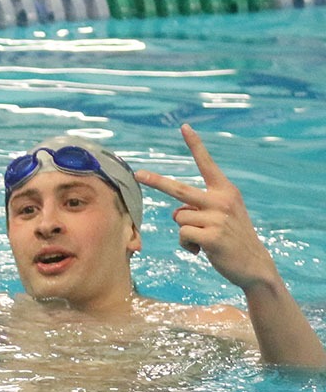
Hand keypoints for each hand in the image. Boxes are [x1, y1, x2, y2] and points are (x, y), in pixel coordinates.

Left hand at [134, 124, 280, 291]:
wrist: (254, 264)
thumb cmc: (232, 238)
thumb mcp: (221, 216)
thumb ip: (199, 208)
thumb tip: (178, 213)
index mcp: (225, 191)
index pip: (207, 164)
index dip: (195, 145)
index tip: (184, 127)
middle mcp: (222, 200)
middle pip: (179, 189)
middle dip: (156, 182)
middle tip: (138, 174)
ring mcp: (218, 218)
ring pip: (179, 218)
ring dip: (184, 232)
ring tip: (204, 240)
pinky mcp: (213, 236)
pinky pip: (183, 235)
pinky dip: (187, 245)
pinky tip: (203, 251)